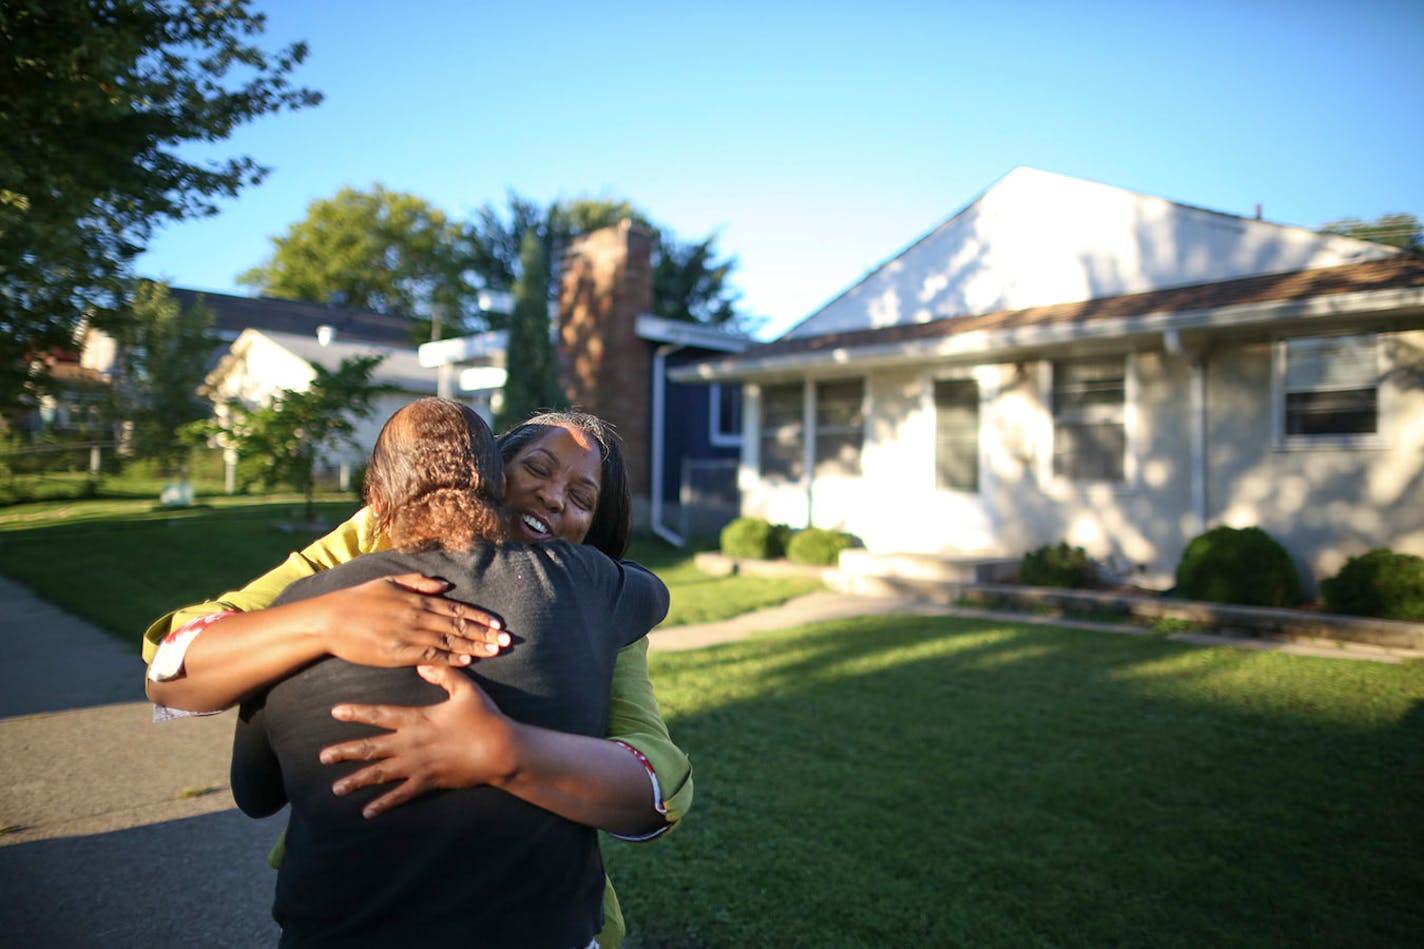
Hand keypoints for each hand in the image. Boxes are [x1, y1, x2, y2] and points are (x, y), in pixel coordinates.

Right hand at [315, 574, 508, 668]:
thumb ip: (418, 583)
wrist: (330, 619)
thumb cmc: (359, 599)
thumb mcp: (389, 582)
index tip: (499, 625)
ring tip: (495, 651)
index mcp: (417, 599)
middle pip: (459, 626)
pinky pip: (430, 655)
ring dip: (474, 646)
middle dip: (485, 634)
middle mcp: (418, 615)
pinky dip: (450, 657)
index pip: (457, 609)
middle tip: (507, 641)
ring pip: (449, 641)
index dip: (480, 618)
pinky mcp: (398, 653)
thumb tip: (444, 585)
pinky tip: (467, 660)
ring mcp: (409, 634)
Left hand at [319, 665, 517, 817]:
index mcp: (417, 719)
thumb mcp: (466, 690)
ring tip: (336, 788)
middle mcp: (411, 744)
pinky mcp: (427, 783)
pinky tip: (367, 811)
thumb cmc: (484, 718)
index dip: (356, 713)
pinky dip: (383, 804)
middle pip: (371, 748)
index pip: (379, 715)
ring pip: (380, 774)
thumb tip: (422, 664)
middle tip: (322, 757)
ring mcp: (417, 766)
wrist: (500, 750)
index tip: (335, 712)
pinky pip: (400, 796)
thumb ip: (443, 674)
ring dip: (356, 781)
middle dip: (345, 752)